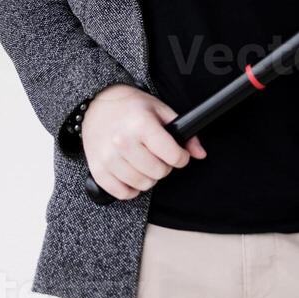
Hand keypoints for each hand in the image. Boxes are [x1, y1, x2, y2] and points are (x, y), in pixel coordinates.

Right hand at [82, 83, 206, 200]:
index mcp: (141, 124)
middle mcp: (123, 141)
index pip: (172, 155)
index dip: (181, 157)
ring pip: (142, 184)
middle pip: (158, 172)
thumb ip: (184, 132)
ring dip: (149, 177)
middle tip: (160, 156)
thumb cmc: (131, 107)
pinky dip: (131, 188)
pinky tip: (132, 174)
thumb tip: (200, 153)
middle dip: (165, 167)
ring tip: (146, 162)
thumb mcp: (161, 110)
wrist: (98, 104)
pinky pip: (122, 193)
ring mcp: (109, 157)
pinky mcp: (98, 170)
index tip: (179, 155)